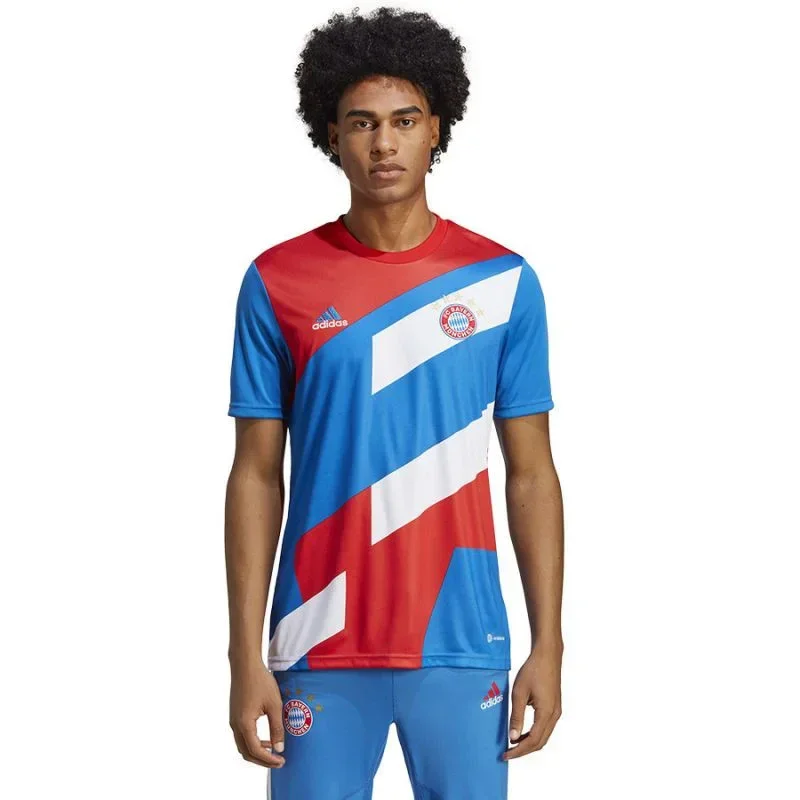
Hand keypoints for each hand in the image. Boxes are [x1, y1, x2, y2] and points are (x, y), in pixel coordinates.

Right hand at [229, 661, 285, 768]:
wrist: (245, 665)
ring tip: (273, 751)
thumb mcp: (274, 705)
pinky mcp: (234, 715)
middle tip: (278, 761)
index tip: (281, 761)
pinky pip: (242, 736)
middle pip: (246, 752)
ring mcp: (233, 720)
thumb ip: (277, 728)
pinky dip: (252, 743)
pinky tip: (265, 739)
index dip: (268, 760)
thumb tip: (280, 748)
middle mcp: (235, 725)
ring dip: (257, 752)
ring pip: (243, 745)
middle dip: (262, 760)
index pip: (255, 751)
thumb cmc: (260, 682)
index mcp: (244, 724)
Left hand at [503, 644, 562, 760]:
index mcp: (546, 713)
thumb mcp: (519, 692)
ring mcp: (556, 711)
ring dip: (529, 743)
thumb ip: (516, 716)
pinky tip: (522, 732)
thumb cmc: (533, 670)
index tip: (506, 754)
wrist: (547, 655)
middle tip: (507, 752)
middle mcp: (554, 715)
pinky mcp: (554, 707)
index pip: (533, 741)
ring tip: (512, 744)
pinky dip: (534, 734)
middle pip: (540, 742)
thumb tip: (513, 737)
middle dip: (524, 750)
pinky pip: (545, 728)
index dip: (519, 751)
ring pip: (543, 736)